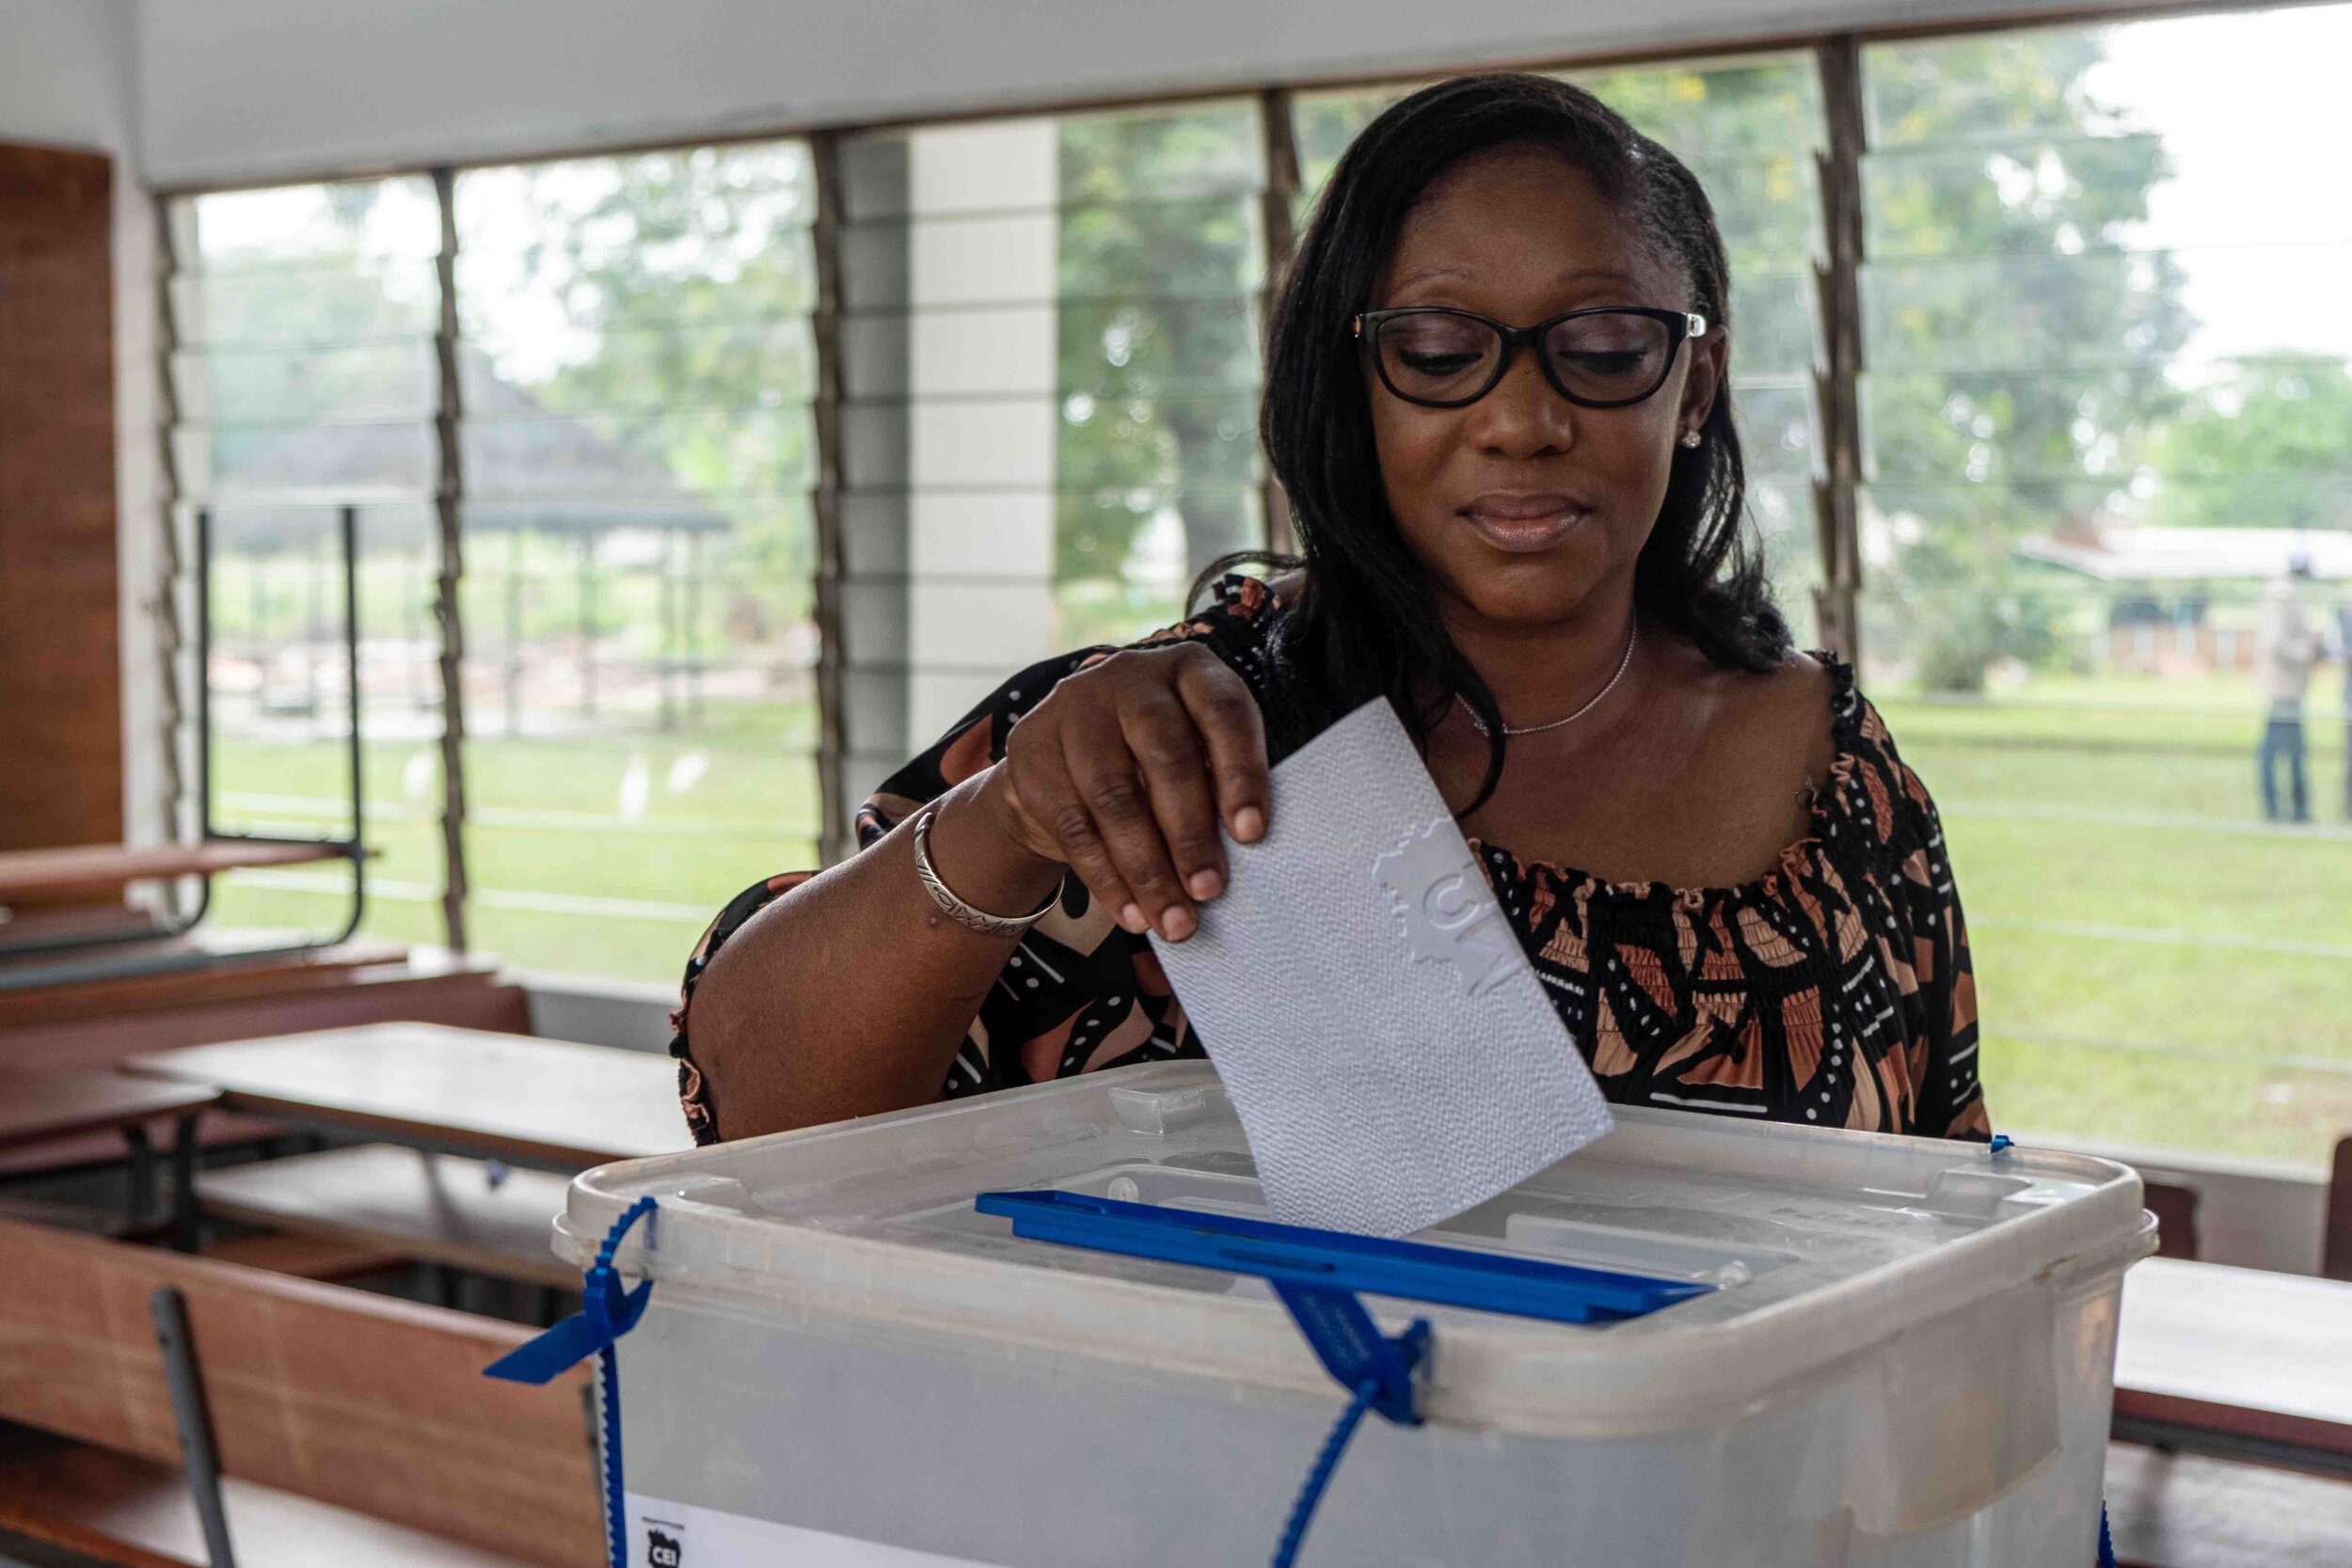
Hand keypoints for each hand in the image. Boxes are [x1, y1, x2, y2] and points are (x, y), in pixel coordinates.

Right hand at [982, 642, 1268, 940]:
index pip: (1222, 711)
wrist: (1060, 760)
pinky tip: (1131, 913)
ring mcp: (1074, 709)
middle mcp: (1129, 677)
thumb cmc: (1153, 763)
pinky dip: (1106, 878)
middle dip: (1190, 834)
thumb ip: (1216, 784)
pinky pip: (1073, 825)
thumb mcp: (1194, 751)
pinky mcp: (1032, 750)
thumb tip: (1244, 854)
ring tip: (1174, 921)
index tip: (1253, 834)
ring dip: (1147, 869)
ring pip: (1115, 797)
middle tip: (1209, 891)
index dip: (1241, 773)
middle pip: (1165, 755)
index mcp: (1187, 669)